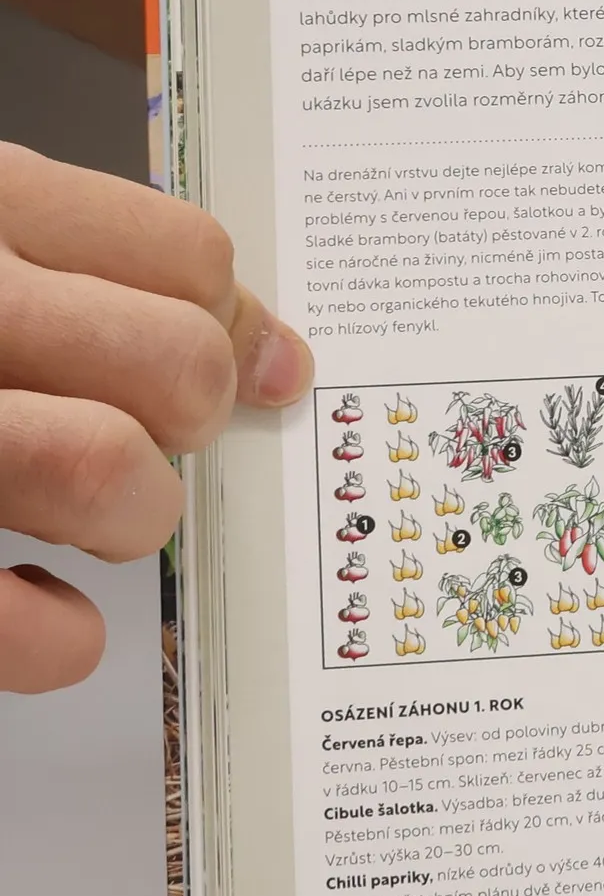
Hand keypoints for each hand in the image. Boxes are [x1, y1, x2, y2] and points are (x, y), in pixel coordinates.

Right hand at [0, 144, 311, 690]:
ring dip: (131, 515)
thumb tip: (279, 363)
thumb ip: (107, 272)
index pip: (188, 258)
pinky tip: (38, 607)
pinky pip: (33, 630)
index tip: (238, 372)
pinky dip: (57, 637)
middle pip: (177, 364)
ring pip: (108, 474)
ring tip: (86, 511)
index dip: (233, 328)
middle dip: (188, 421)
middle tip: (144, 437)